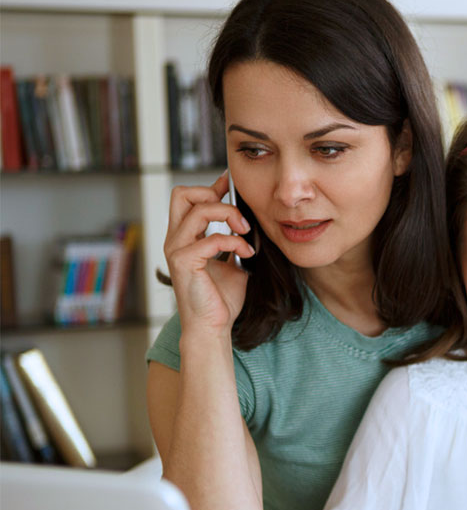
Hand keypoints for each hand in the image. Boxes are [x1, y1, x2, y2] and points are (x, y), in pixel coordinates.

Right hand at [163, 171, 255, 332]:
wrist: (214, 326)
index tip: (232, 183)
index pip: (189, 198)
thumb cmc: (222, 297)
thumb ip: (234, 239)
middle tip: (236, 214)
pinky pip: (212, 238)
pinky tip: (246, 253)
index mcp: (185, 237)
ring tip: (246, 232)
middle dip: (212, 193)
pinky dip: (234, 242)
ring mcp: (176, 250)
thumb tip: (248, 220)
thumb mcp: (233, 261)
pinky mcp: (183, 262)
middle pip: (182, 193)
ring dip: (229, 215)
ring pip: (199, 210)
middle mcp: (175, 239)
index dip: (212, 186)